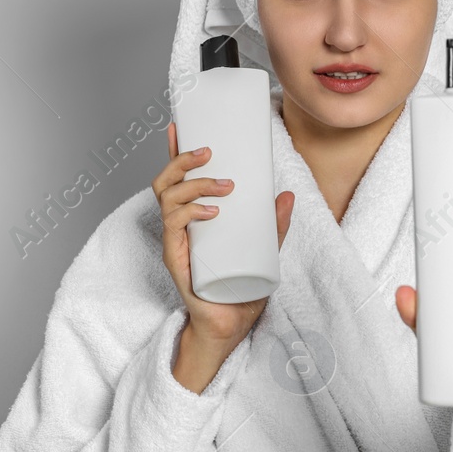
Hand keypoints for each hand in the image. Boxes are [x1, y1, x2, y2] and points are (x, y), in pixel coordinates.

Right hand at [156, 121, 294, 354]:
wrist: (228, 325)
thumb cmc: (238, 288)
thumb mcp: (264, 249)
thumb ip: (274, 224)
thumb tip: (286, 195)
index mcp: (192, 217)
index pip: (178, 178)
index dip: (174, 151)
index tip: (179, 126)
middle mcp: (178, 225)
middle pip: (166, 182)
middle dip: (182, 161)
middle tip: (208, 152)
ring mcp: (175, 241)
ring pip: (168, 200)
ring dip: (194, 185)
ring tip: (224, 185)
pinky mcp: (176, 259)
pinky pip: (174, 228)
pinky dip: (191, 214)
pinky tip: (212, 212)